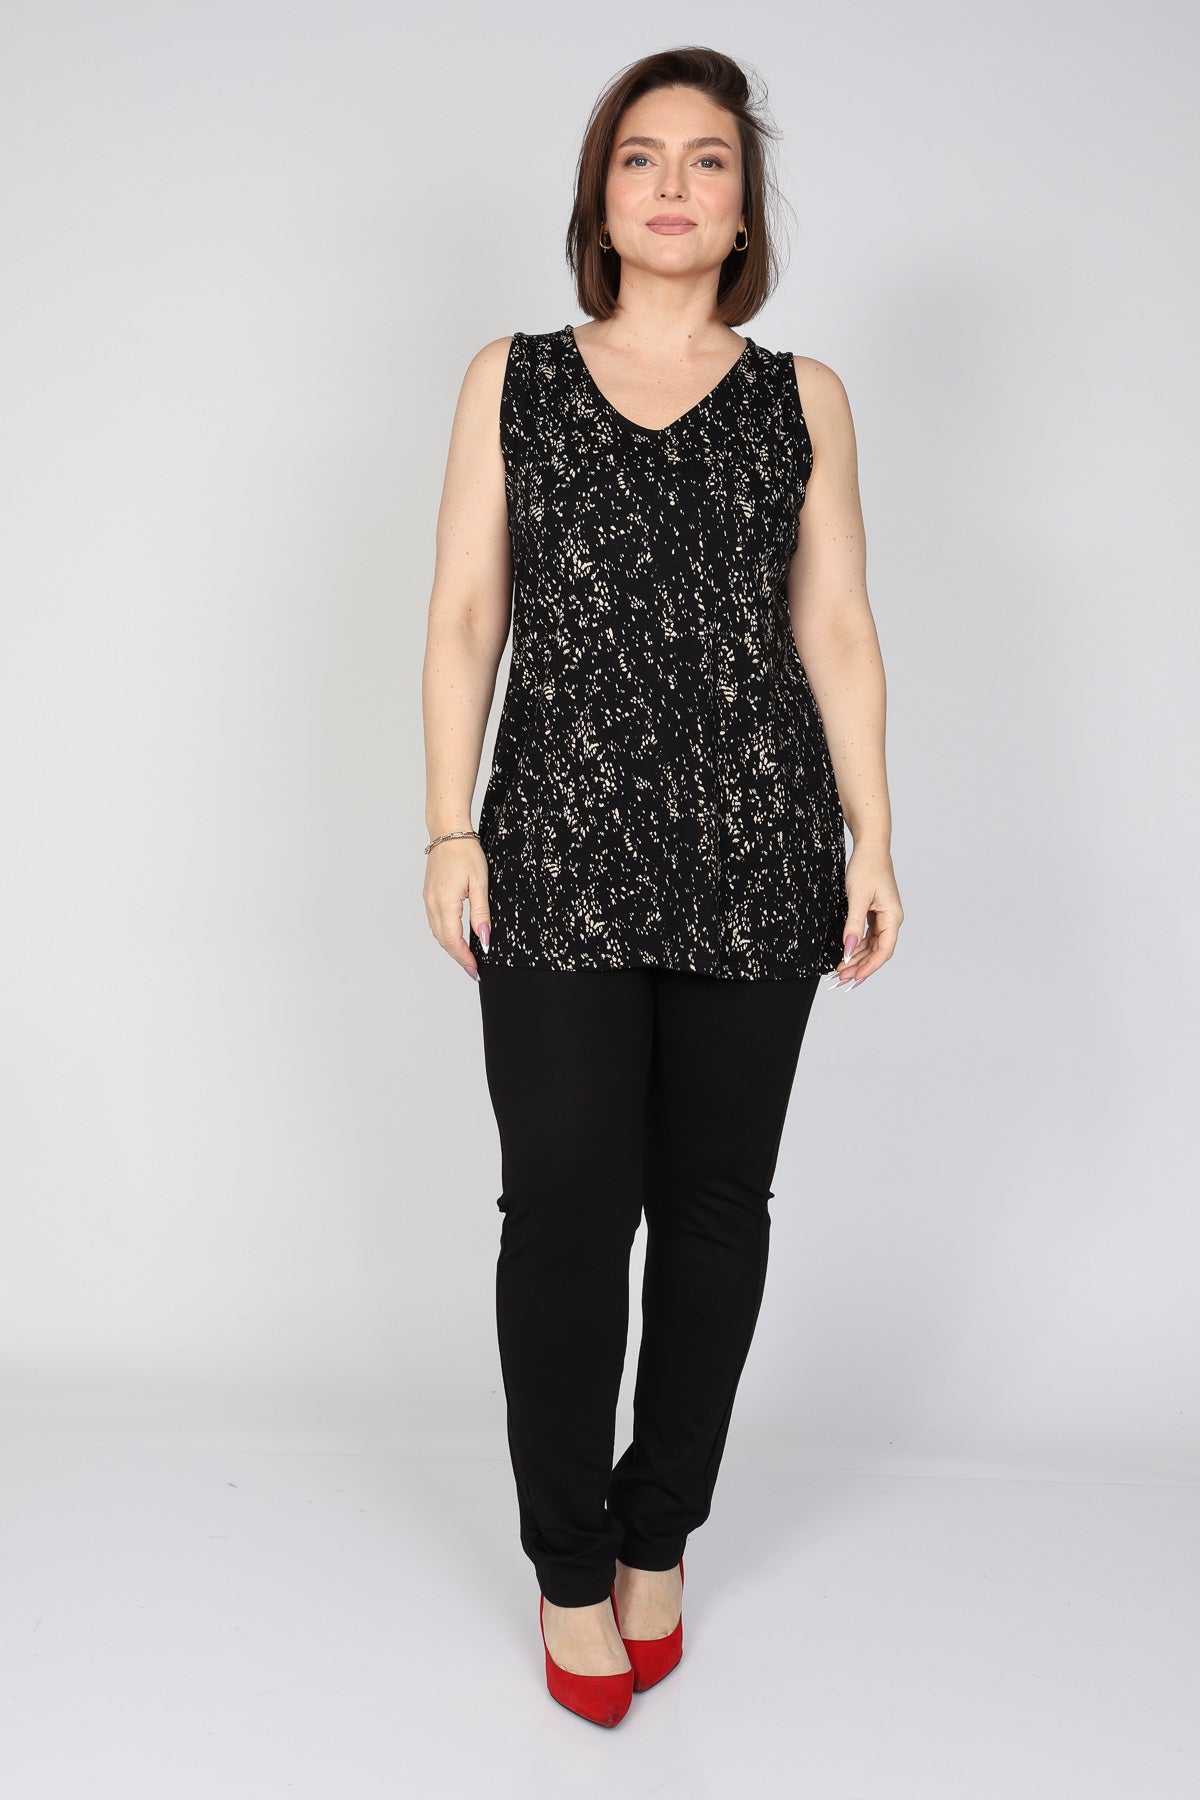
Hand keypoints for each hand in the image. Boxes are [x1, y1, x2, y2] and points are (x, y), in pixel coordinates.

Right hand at [423, 835, 490, 980]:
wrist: (448, 831)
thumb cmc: (465, 852)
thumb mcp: (480, 883)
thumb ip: (481, 913)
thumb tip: (484, 939)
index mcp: (445, 902)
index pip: (453, 940)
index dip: (464, 958)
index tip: (475, 970)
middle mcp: (433, 904)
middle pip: (443, 940)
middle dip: (458, 957)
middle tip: (473, 970)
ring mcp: (428, 899)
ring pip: (438, 933)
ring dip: (451, 947)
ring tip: (466, 958)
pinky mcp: (429, 895)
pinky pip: (435, 922)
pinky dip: (445, 935)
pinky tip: (456, 938)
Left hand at [831, 844, 902, 988]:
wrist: (870, 848)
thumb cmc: (867, 867)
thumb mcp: (857, 897)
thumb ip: (853, 926)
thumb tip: (848, 949)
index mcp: (892, 917)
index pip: (883, 950)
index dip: (869, 967)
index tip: (853, 978)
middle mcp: (891, 919)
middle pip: (878, 951)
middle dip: (860, 966)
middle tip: (841, 978)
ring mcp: (884, 917)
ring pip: (872, 945)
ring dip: (858, 958)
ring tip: (841, 970)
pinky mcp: (876, 913)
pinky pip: (868, 936)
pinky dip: (857, 946)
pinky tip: (847, 954)